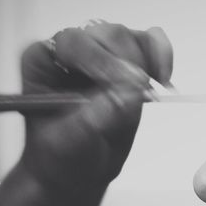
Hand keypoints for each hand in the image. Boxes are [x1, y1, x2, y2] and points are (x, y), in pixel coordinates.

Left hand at [17, 21, 173, 198]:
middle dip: (129, 63)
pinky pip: (149, 42)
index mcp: (42, 61)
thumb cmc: (63, 155)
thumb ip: (96, 116)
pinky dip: (162, 56)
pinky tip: (162, 79)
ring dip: (146, 63)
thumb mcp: (70, 142)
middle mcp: (70, 51)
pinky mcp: (127, 61)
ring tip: (146, 96)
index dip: (102, 60)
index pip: (74, 44)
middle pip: (108, 34)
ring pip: (131, 37)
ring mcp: (101, 52)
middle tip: (141, 94)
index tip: (125, 83)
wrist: (77, 170)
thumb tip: (130, 92)